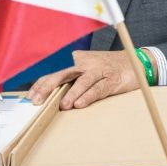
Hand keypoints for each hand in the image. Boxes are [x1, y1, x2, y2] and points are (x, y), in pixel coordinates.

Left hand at [26, 50, 143, 108]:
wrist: (136, 60)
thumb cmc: (107, 67)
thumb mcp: (87, 68)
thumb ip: (71, 77)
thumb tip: (49, 93)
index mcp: (77, 60)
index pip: (54, 71)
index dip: (41, 84)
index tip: (30, 97)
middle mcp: (86, 63)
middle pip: (63, 74)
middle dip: (48, 87)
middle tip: (38, 101)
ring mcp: (100, 70)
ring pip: (82, 81)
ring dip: (71, 94)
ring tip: (63, 106)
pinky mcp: (112, 80)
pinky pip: (98, 88)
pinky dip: (88, 96)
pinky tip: (80, 104)